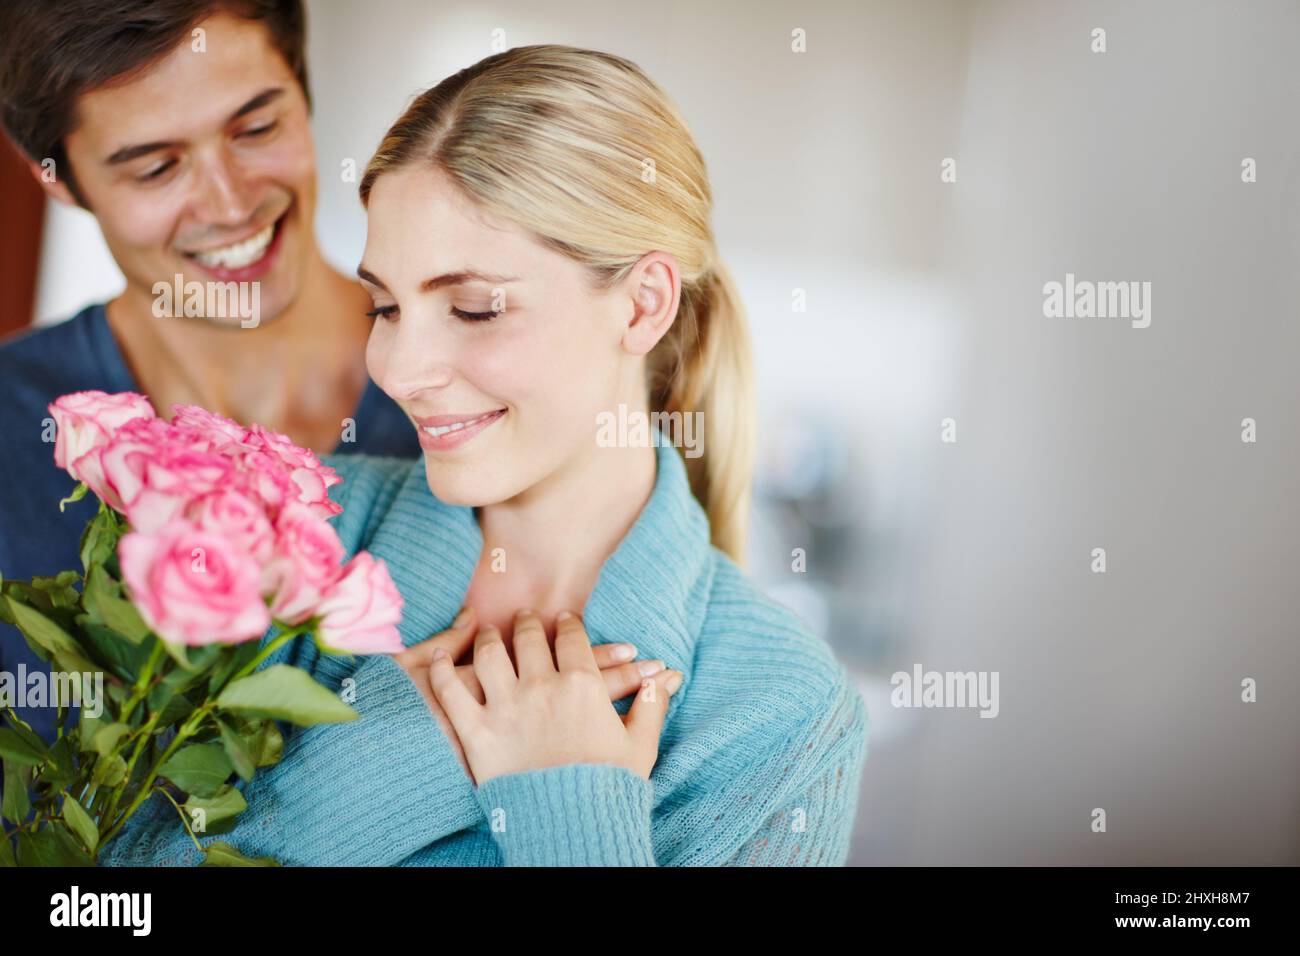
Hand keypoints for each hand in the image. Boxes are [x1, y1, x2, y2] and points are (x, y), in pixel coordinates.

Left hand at [428, 609, 683, 785]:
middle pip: (530, 638)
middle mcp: (543, 687)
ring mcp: (507, 708)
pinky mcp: (477, 732)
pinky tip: (438, 657)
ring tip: (489, 632)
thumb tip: (666, 679)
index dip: (568, 624)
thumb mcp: (639, 746)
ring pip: (491, 654)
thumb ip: (652, 705)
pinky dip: (441, 669)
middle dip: (527, 622)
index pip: (572, 638)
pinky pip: (451, 691)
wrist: (571, 827)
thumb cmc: (607, 789)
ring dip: (489, 638)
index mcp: (583, 686)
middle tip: (524, 617)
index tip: (564, 620)